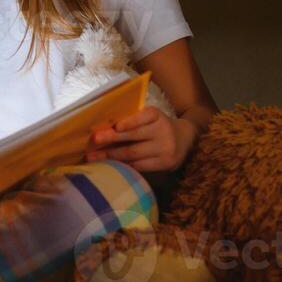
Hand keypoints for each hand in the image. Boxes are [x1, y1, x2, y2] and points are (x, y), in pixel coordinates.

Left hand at [82, 106, 197, 173]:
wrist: (185, 138)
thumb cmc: (157, 125)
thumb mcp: (150, 117)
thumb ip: (132, 119)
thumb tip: (104, 127)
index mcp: (157, 115)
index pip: (143, 117)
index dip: (129, 122)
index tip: (116, 127)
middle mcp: (163, 131)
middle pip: (135, 137)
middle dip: (113, 139)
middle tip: (95, 140)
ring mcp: (166, 149)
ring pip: (135, 154)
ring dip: (113, 156)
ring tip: (96, 157)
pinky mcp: (166, 163)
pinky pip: (141, 166)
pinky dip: (124, 165)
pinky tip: (111, 165)